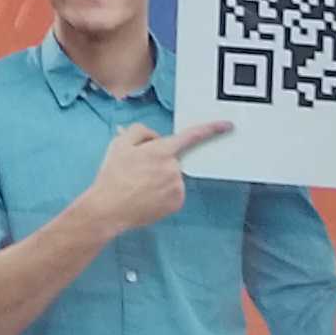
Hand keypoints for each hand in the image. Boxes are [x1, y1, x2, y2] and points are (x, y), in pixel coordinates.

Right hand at [83, 117, 233, 241]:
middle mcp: (174, 169)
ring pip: (172, 175)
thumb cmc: (112, 176)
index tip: (227, 125)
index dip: (211, 129)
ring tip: (138, 186)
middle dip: (159, 160)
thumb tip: (154, 137)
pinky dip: (163, 192)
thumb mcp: (119, 144)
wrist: (108, 209)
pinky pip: (173, 191)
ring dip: (160, 177)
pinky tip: (146, 196)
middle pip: (172, 158)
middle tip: (137, 171)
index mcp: (162, 150)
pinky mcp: (177, 203)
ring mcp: (178, 187)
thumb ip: (140, 132)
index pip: (191, 136)